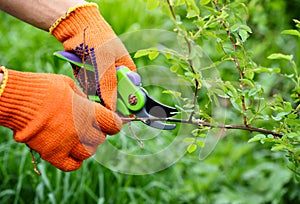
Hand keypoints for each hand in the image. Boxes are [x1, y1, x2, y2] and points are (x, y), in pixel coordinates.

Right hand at [0, 67, 121, 170]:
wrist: (18, 100)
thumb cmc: (44, 88)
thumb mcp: (69, 86)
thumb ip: (83, 99)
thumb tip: (89, 105)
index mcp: (89, 112)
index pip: (113, 124)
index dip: (114, 123)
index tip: (111, 122)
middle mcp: (82, 130)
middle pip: (100, 139)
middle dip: (97, 132)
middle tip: (89, 126)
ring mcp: (68, 144)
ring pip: (88, 153)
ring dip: (86, 146)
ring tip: (78, 138)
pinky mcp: (53, 154)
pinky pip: (72, 165)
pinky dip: (75, 161)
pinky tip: (71, 152)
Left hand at [50, 3, 135, 110]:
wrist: (76, 27)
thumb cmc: (97, 40)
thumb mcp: (105, 63)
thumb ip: (109, 85)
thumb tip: (112, 107)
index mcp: (127, 69)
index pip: (130, 92)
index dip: (125, 104)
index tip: (117, 112)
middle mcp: (116, 75)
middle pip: (114, 96)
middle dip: (106, 99)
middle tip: (98, 98)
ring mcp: (103, 76)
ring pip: (101, 95)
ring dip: (94, 94)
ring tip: (88, 83)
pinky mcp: (90, 77)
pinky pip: (89, 90)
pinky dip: (85, 89)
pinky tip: (82, 82)